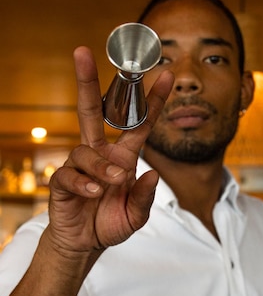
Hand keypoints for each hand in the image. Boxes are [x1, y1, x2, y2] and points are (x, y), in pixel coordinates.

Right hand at [47, 46, 173, 254]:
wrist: (86, 244)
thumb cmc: (111, 223)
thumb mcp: (137, 216)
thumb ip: (145, 197)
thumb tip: (152, 174)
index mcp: (123, 157)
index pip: (138, 123)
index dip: (152, 101)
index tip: (166, 75)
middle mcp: (100, 155)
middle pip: (92, 110)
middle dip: (87, 82)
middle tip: (81, 51)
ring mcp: (80, 166)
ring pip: (85, 150)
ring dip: (101, 166)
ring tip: (111, 183)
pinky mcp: (63, 182)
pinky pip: (70, 174)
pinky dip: (83, 182)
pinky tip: (92, 193)